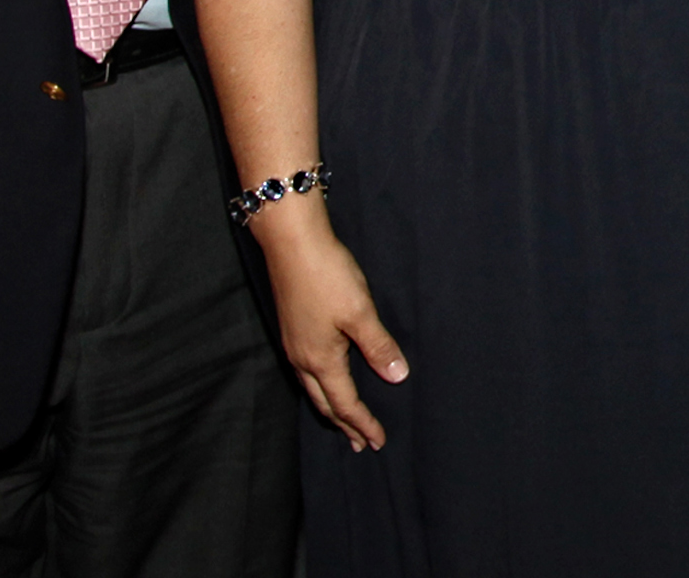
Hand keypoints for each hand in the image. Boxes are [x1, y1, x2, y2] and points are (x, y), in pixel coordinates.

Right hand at [257, 204, 409, 451]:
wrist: (291, 244)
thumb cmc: (328, 275)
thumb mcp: (360, 312)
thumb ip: (379, 347)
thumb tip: (397, 377)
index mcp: (321, 360)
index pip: (346, 403)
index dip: (363, 424)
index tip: (378, 441)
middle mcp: (302, 359)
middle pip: (325, 403)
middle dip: (344, 425)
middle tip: (359, 444)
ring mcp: (293, 345)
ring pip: (312, 389)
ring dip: (330, 408)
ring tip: (342, 421)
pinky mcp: (291, 330)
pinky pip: (305, 373)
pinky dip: (319, 387)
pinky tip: (324, 380)